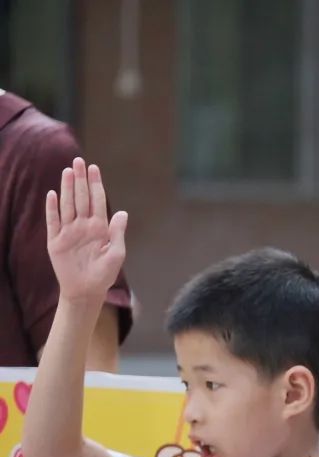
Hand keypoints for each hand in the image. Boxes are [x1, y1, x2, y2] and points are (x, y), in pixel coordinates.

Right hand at [46, 158, 127, 304]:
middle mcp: (84, 226)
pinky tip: (53, 194)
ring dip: (67, 188)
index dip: (96, 184)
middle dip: (81, 180)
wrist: (87, 290)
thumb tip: (122, 212)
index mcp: (100, 227)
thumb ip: (117, 233)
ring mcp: (69, 231)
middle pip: (81, 198)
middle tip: (79, 161)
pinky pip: (53, 221)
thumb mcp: (116, 253)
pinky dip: (53, 208)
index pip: (97, 201)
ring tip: (67, 172)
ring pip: (68, 205)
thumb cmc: (104, 273)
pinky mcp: (56, 240)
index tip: (94, 168)